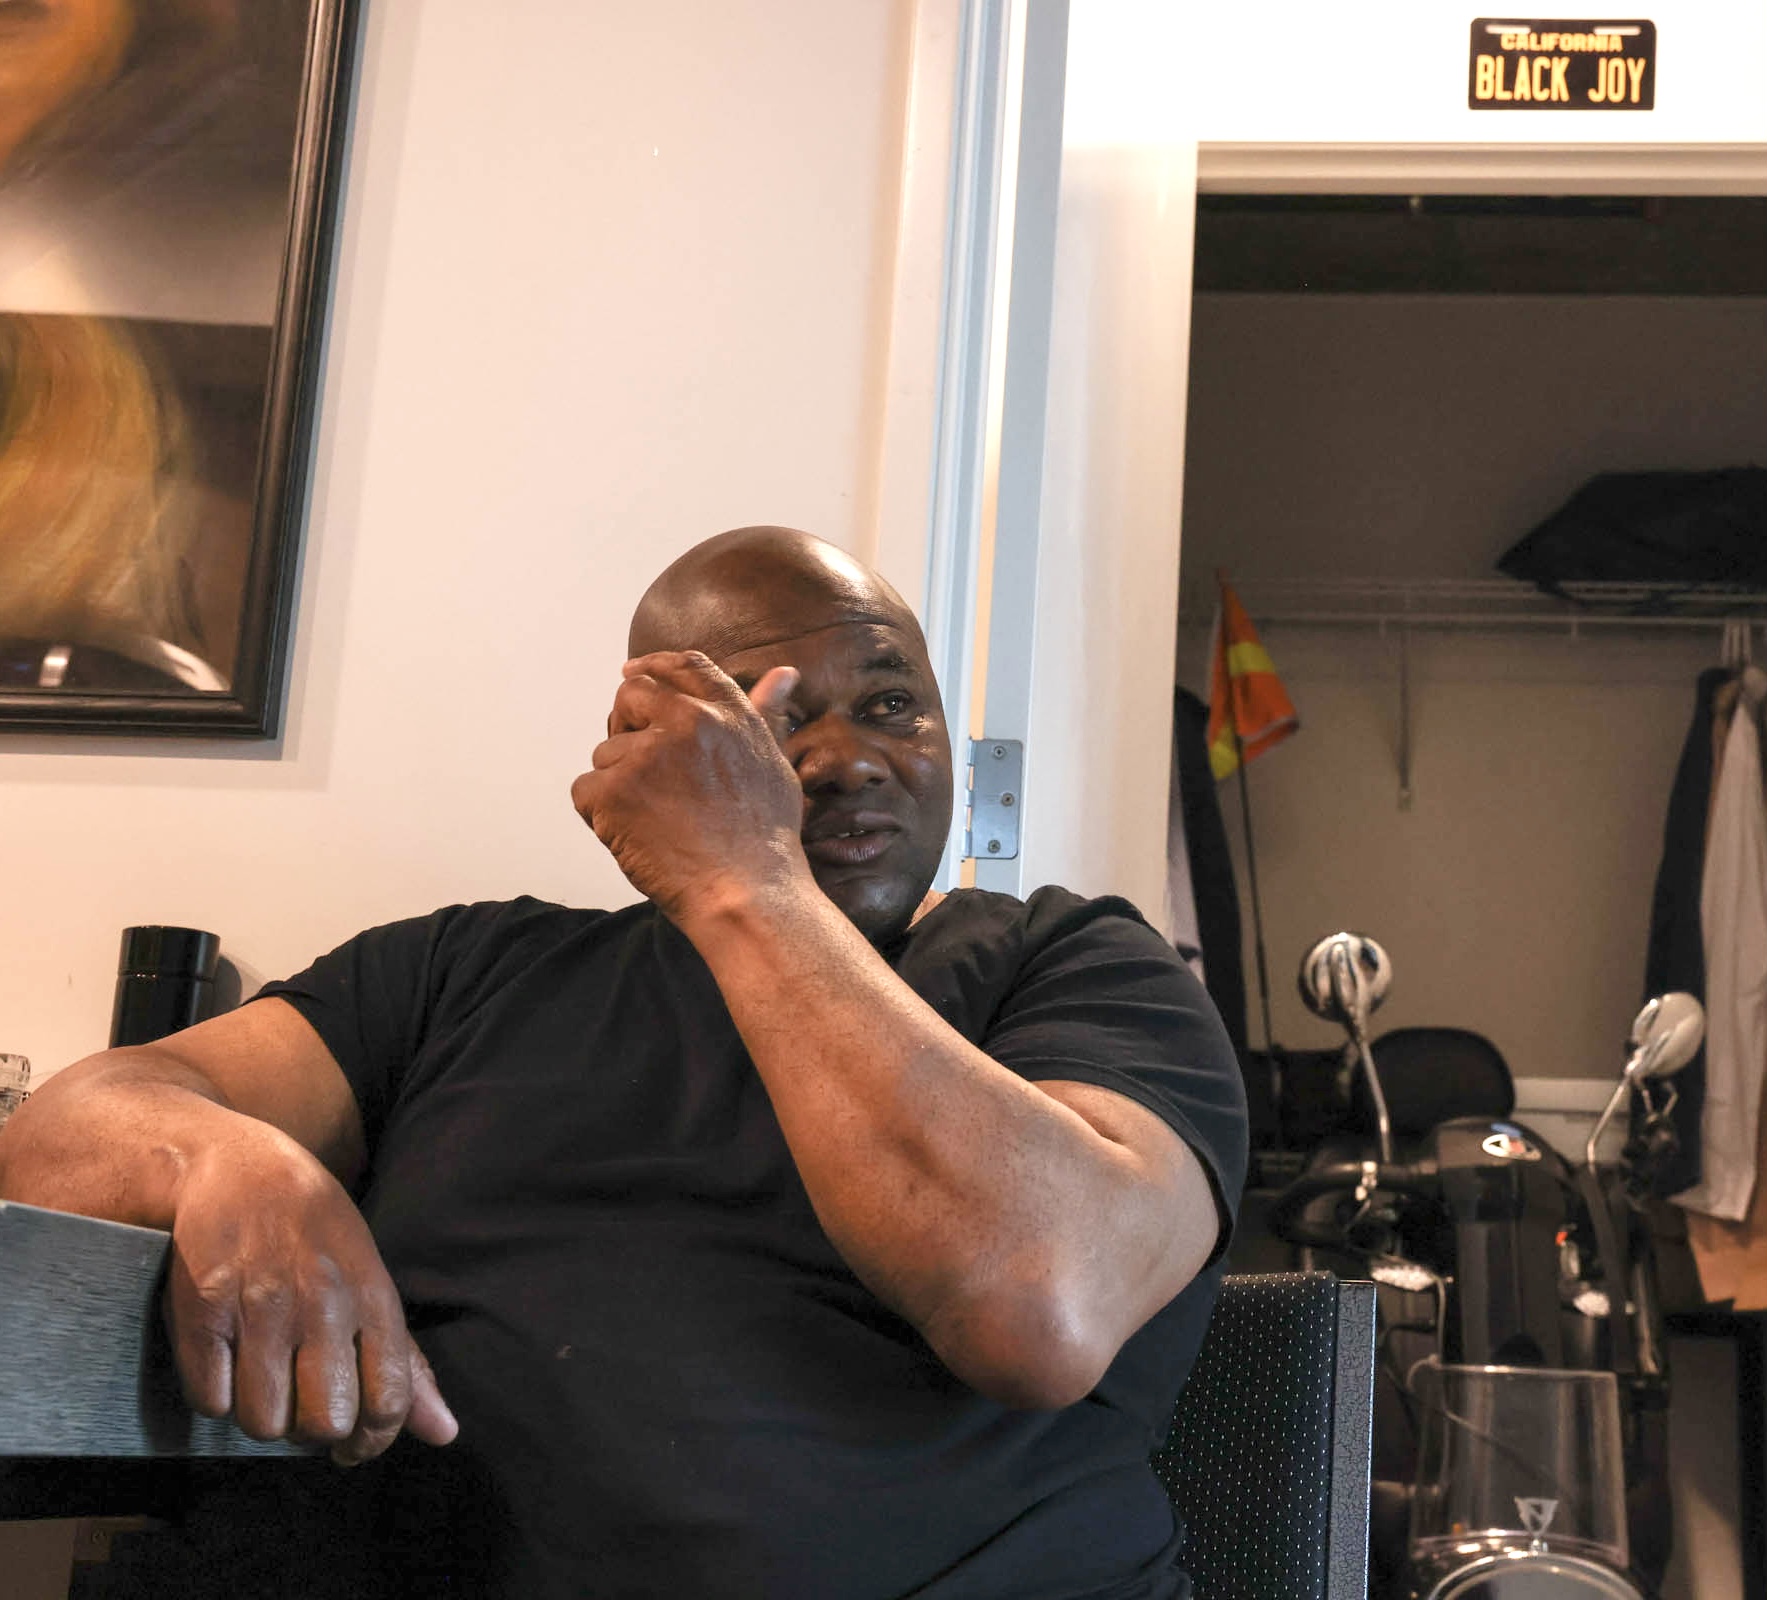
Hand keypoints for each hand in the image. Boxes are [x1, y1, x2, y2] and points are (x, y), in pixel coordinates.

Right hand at [166, 1129, 457, 1464]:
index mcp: (373, 1296)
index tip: (352, 1446)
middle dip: (312, 1432)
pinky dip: (215, 1396)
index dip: (372, 1442)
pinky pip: (210, 1400)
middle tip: (301, 1404)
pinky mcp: (204, 1308)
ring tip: (262, 1379)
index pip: (390, 1400)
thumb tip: (445, 1433)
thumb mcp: (372, 1281)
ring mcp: (261, 1304)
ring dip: (260, 1416)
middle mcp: (323, 1301)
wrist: (240, 1169)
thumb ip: (405, 1362)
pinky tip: (226, 1362)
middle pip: (326, 1422)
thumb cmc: (316, 1234)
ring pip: (263, 1422)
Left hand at [570, 651, 812, 922]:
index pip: (682, 666)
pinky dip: (600, 816)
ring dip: (620, 784)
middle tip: (646, 774)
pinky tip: (636, 836)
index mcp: (727, 713)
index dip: (653, 668)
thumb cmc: (765, 840)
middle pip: (630, 696)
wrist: (748, 895)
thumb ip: (764, 713)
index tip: (632, 674)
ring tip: (660, 822)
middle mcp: (687, 722)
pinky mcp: (612, 792)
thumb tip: (783, 672)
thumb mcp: (774, 764)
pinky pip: (585, 790)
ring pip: (606, 753)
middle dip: (627, 726)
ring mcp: (646, 755)